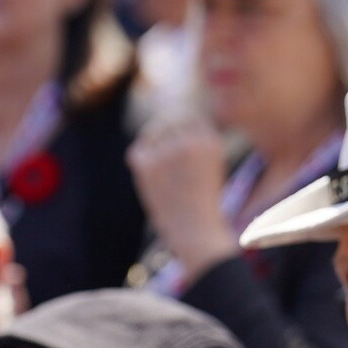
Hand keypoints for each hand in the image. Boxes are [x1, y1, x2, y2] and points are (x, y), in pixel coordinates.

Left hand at [126, 115, 236, 278]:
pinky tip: (149, 177)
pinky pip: (137, 152)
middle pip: (169, 120)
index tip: (176, 143)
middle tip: (163, 159)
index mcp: (210, 140)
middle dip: (163, 133)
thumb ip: (193, 142)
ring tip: (161, 175)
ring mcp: (168, 153)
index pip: (189, 116)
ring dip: (152, 149)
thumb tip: (165, 120)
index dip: (180, 127)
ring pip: (151, 135)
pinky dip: (140, 162)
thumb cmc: (203, 202)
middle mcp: (191, 142)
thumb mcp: (209, 165)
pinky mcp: (149, 165)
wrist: (196, 231)